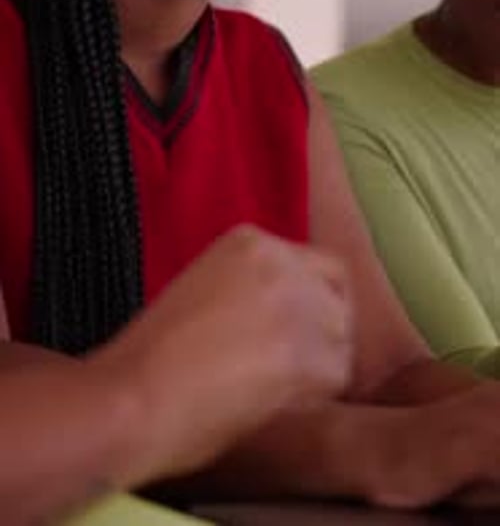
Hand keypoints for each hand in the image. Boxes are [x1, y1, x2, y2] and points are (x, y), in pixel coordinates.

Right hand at [92, 225, 352, 486]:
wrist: (135, 394)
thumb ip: (250, 291)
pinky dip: (312, 397)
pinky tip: (270, 403)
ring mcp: (300, 303)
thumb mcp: (203, 290)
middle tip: (290, 369)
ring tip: (273, 390)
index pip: (320, 267)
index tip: (296, 332)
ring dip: (318, 368)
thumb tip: (282, 323)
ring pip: (341, 340)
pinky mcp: (309, 352)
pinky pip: (335, 378)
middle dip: (321, 335)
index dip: (313, 304)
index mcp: (251, 240)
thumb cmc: (149, 357)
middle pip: (337, 300)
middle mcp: (283, 260)